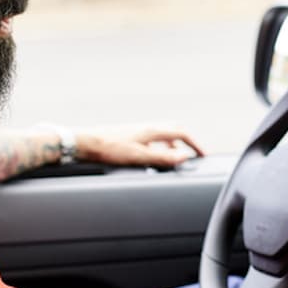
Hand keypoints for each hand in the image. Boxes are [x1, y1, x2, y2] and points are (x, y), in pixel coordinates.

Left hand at [74, 124, 204, 168]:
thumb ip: (162, 158)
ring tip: (174, 159)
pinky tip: (152, 158)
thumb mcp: (139, 157)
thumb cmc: (109, 149)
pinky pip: (151, 140)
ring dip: (172, 145)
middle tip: (192, 153)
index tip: (202, 154)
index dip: (195, 144)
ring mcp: (137, 131)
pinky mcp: (129, 136)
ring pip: (162, 136)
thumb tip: (184, 157)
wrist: (84, 143)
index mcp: (152, 131)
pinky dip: (159, 148)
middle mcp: (146, 128)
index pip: (181, 133)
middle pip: (173, 130)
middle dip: (186, 141)